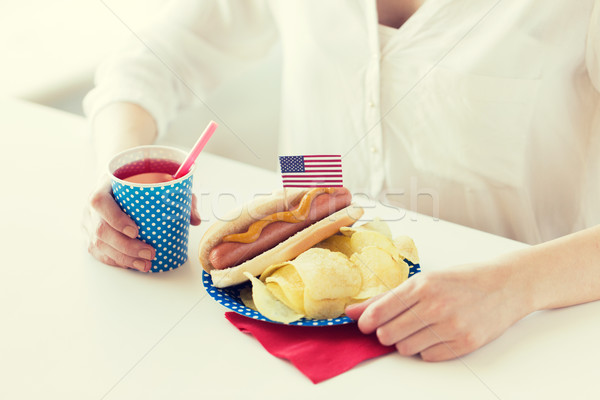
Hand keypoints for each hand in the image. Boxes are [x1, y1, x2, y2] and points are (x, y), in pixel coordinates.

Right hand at [82, 176, 200, 271]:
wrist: (117, 182)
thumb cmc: (138, 183)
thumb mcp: (160, 182)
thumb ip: (179, 197)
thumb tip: (195, 219)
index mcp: (104, 187)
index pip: (100, 202)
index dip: (115, 219)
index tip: (135, 231)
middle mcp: (92, 207)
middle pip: (101, 230)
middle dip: (126, 247)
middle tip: (149, 253)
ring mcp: (88, 223)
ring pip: (99, 245)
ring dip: (123, 258)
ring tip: (145, 263)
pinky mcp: (90, 236)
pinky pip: (98, 252)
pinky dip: (116, 261)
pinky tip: (132, 264)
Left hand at [345, 262, 531, 360]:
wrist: (506, 285)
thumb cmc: (462, 280)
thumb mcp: (425, 280)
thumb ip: (387, 297)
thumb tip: (352, 311)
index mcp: (423, 285)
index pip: (380, 311)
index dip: (366, 321)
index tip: (364, 324)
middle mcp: (436, 306)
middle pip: (388, 334)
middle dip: (385, 332)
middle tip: (393, 325)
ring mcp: (451, 327)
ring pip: (405, 348)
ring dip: (405, 341)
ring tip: (418, 328)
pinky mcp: (464, 344)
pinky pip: (428, 356)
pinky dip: (426, 348)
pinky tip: (435, 334)